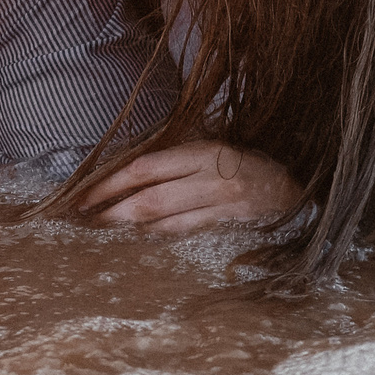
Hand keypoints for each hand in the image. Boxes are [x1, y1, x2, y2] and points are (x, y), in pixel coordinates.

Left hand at [79, 141, 303, 233]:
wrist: (291, 183)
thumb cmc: (242, 157)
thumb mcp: (210, 142)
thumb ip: (173, 155)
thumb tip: (124, 169)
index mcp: (203, 151)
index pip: (145, 168)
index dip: (111, 182)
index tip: (84, 193)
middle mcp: (211, 180)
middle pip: (150, 200)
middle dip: (111, 211)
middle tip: (83, 218)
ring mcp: (219, 206)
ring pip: (163, 221)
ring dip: (128, 226)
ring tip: (100, 226)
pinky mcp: (224, 226)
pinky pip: (181, 232)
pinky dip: (154, 232)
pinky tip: (135, 233)